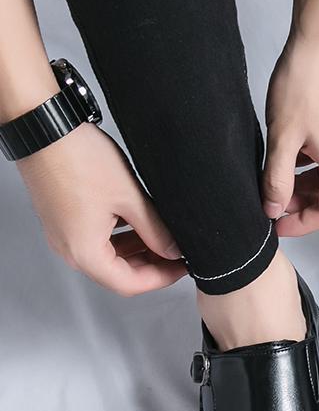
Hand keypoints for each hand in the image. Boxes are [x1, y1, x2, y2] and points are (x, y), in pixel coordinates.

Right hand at [17, 122, 186, 295]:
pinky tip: (139, 225)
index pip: (130, 284)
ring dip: (137, 251)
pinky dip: (121, 238)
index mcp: (84, 252)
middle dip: (151, 265)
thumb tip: (173, 251)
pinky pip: (96, 241)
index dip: (161, 278)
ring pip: (109, 258)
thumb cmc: (78, 158)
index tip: (182, 268)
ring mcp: (64, 236)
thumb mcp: (130, 198)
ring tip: (162, 237)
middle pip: (118, 274)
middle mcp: (69, 250)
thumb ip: (156, 231)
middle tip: (176, 253)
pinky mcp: (63, 221)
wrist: (44, 126)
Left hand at [262, 33, 318, 236]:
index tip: (276, 224)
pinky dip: (313, 169)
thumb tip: (273, 210)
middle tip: (277, 207)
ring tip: (279, 184)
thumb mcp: (283, 137)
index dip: (302, 225)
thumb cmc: (307, 81)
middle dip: (306, 209)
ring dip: (309, 189)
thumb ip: (277, 179)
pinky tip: (292, 157)